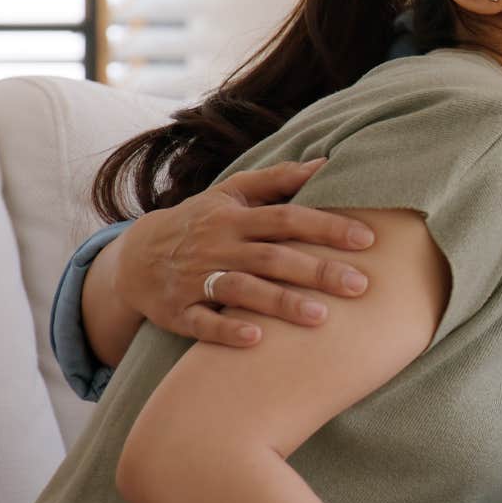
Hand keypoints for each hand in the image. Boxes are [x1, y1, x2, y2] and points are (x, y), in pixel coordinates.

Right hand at [112, 158, 375, 345]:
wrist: (134, 257)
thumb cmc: (202, 221)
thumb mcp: (232, 194)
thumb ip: (279, 179)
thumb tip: (328, 162)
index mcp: (235, 218)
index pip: (287, 218)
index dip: (326, 226)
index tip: (367, 238)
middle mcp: (217, 246)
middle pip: (272, 257)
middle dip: (317, 271)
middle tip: (361, 285)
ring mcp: (195, 279)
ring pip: (241, 290)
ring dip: (280, 303)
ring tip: (322, 317)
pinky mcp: (177, 312)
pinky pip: (201, 323)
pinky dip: (226, 331)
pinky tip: (257, 340)